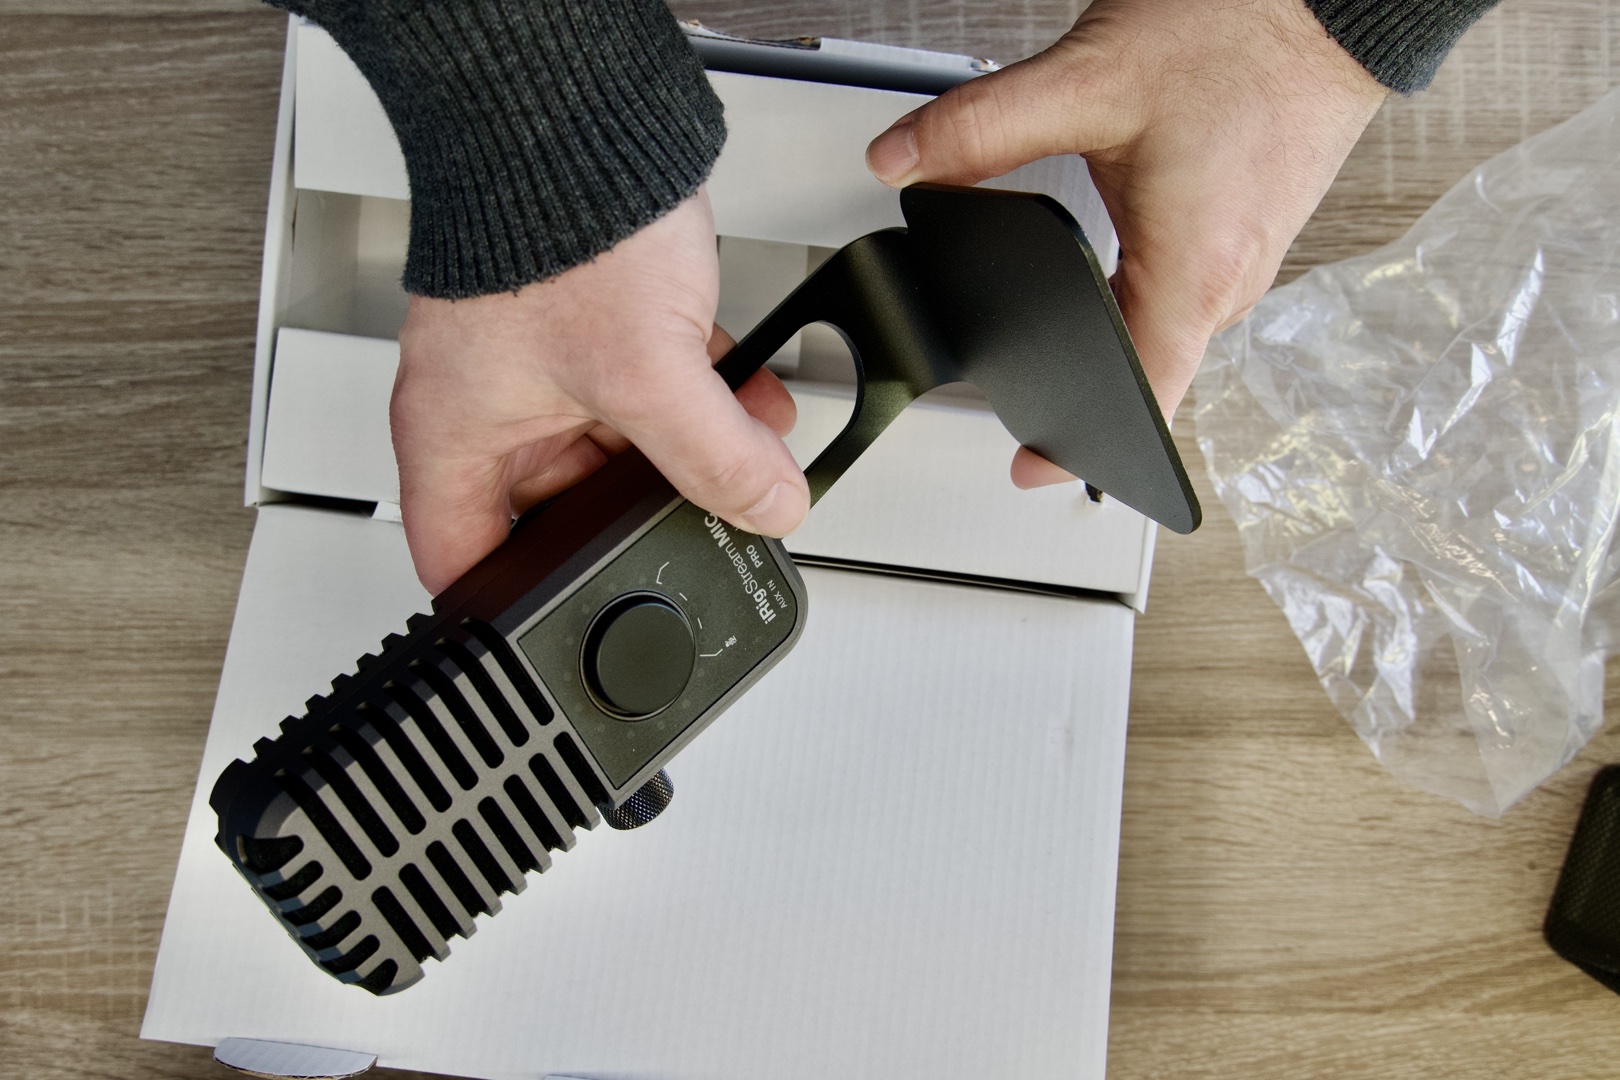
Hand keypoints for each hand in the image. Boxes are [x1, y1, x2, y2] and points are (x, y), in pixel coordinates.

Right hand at [392, 189, 808, 594]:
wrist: (580, 109)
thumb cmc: (556, 215)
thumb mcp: (649, 371)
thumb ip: (714, 458)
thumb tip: (767, 509)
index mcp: (452, 433)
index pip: (460, 562)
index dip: (507, 613)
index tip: (564, 634)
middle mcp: (486, 406)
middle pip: (561, 511)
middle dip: (641, 517)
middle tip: (696, 525)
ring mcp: (538, 367)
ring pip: (616, 450)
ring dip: (686, 455)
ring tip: (747, 458)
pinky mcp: (589, 327)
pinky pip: (644, 391)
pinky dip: (695, 401)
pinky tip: (749, 402)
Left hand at [866, 0, 1386, 486]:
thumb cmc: (1245, 33)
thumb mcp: (1089, 79)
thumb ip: (981, 128)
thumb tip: (900, 163)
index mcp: (1195, 270)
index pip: (1140, 395)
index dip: (1080, 445)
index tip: (1032, 472)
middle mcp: (1231, 280)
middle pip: (1148, 368)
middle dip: (1080, 380)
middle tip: (1017, 380)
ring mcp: (1249, 260)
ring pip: (1166, 326)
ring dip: (1114, 331)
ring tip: (1058, 322)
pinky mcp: (1253, 231)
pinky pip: (1188, 290)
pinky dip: (1144, 291)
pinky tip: (1113, 263)